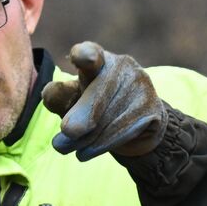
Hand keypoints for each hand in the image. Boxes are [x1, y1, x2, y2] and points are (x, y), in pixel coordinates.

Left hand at [41, 42, 167, 159]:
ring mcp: (140, 84)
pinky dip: (104, 143)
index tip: (82, 59)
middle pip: (98, 90)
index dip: (85, 54)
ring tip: (71, 150)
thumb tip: (53, 103)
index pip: (89, 52)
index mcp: (96, 59)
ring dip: (88, 137)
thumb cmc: (94, 108)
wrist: (135, 126)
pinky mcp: (153, 107)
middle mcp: (121, 65)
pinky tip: (87, 153)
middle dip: (82, 113)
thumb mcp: (71, 102)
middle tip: (67, 131)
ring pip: (110, 114)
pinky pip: (126, 128)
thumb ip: (59, 98)